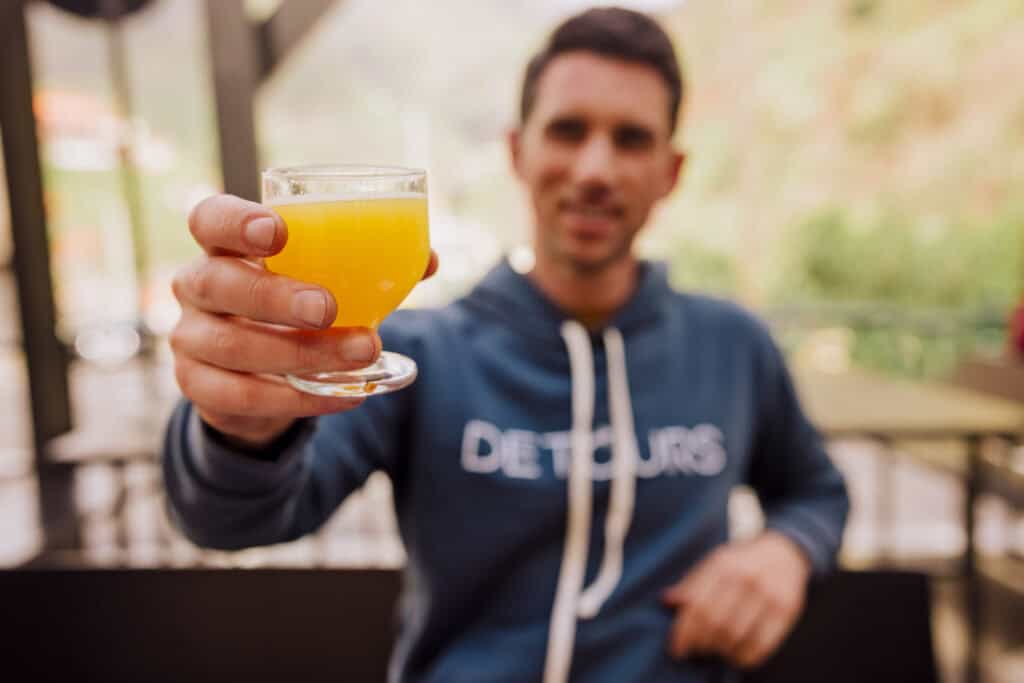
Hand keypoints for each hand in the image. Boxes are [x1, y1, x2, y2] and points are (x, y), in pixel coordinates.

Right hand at [169, 194, 438, 447]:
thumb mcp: (327, 282)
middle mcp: (196, 286)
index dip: (236, 222)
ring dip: (303, 353)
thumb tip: (428, 260)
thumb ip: (371, 267)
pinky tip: (346, 394)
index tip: (279, 232)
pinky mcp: (198, 386)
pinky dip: (299, 399)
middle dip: (275, 296)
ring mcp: (190, 338)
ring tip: (364, 352)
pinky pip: (242, 396)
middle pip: (217, 283)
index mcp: (225, 246)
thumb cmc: (297, 310)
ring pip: (233, 346)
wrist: (264, 379)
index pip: (210, 220)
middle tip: (329, 308)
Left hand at [662, 530, 810, 668]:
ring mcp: (768, 594)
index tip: (676, 648)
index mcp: (723, 565)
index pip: (697, 605)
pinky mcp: (786, 610)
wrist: (785, 552)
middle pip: (715, 623)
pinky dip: (744, 657)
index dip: (684, 631)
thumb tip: (667, 601)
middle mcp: (746, 578)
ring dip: (720, 650)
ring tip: (714, 651)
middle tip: (694, 651)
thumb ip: (693, 582)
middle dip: (700, 643)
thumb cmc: (742, 561)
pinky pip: (761, 644)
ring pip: (735, 636)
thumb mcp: (716, 562)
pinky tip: (736, 655)